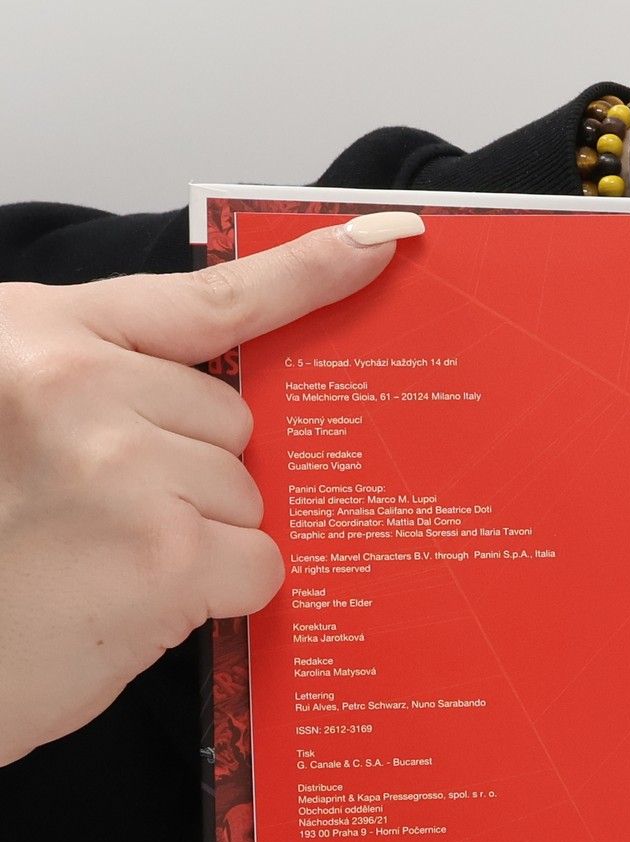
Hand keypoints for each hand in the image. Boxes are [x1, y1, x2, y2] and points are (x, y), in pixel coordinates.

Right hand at [0, 214, 419, 765]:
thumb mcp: (11, 421)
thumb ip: (104, 387)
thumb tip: (223, 409)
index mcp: (32, 335)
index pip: (198, 298)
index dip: (302, 274)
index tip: (379, 240)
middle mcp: (76, 382)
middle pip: (233, 418)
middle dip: (196, 472)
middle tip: (108, 517)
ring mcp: (126, 463)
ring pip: (250, 493)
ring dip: (203, 536)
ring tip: (107, 562)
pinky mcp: (170, 551)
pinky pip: (260, 561)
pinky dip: (220, 592)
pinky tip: (141, 601)